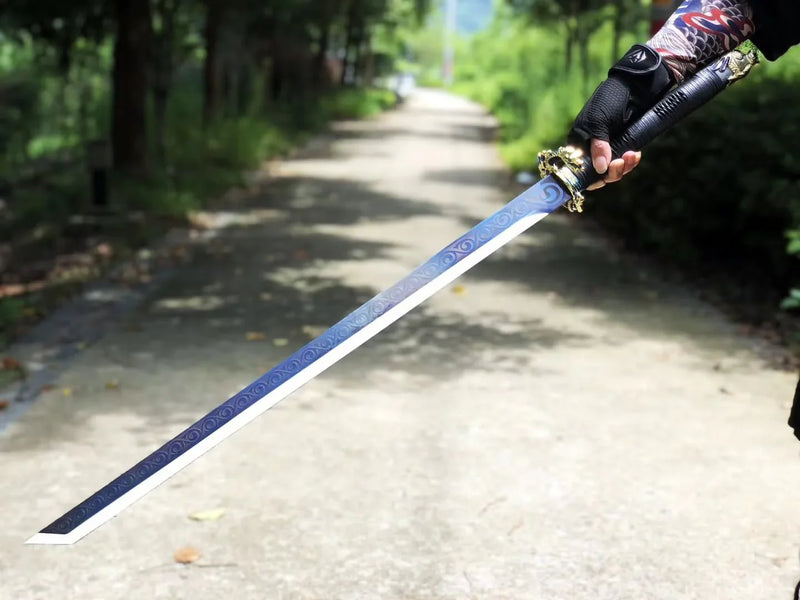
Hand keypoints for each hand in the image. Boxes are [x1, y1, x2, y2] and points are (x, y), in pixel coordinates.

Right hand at [567, 44, 671, 190]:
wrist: (634, 87)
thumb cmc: (609, 100)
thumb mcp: (599, 122)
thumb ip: (598, 146)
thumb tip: (600, 169)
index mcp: (579, 142)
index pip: (578, 169)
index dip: (589, 177)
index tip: (601, 177)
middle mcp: (591, 149)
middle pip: (597, 174)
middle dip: (610, 172)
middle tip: (620, 163)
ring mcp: (607, 149)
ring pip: (612, 171)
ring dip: (623, 167)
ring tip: (632, 155)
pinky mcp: (622, 147)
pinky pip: (624, 163)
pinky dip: (630, 161)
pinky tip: (636, 154)